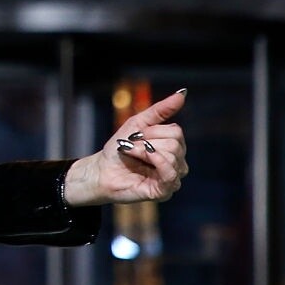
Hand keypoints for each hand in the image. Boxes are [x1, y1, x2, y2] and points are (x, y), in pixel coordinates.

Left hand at [64, 89, 188, 206]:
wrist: (101, 169)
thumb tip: (182, 93)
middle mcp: (176, 163)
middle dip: (148, 141)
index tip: (136, 136)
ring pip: (174, 156)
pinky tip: (146, 158)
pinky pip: (171, 174)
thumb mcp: (139, 123)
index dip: (153, 131)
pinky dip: (158, 161)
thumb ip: (161, 110)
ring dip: (146, 151)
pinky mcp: (164, 191)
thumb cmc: (119, 147)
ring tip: (132, 155)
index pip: (176, 132)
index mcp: (172, 146)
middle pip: (176, 143)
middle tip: (132, 147)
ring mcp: (171, 178)